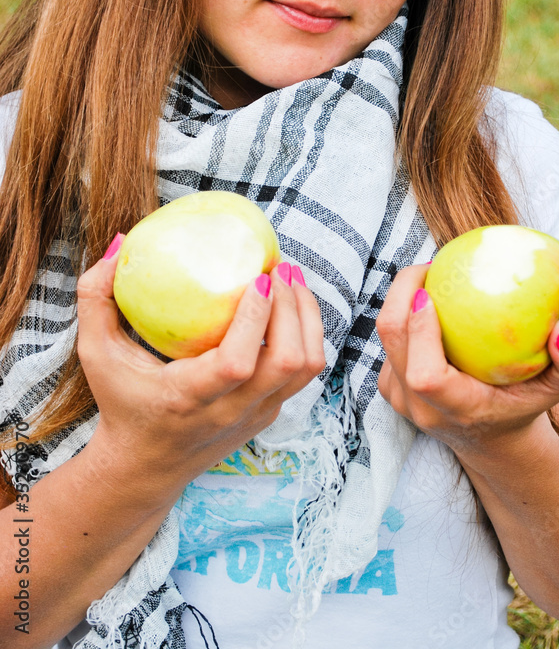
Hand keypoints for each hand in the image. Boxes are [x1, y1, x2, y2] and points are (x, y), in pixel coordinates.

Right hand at [76, 240, 325, 500]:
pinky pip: (303, 373)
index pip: (237, 363)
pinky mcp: (269, 414)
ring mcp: (255, 415)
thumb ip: (96, 300)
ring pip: (306, 368)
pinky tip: (290, 304)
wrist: (144, 468)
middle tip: (281, 267)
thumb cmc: (121, 403)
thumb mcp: (96, 355)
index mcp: (189, 398)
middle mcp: (230, 411)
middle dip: (293, 307)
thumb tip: (118, 244)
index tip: (260, 277)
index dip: (256, 318)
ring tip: (292, 280)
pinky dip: (306, 334)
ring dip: (307, 318)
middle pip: (287, 362)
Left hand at [376, 264, 558, 458]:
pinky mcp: (392, 388)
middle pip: (393, 341)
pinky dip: (403, 314)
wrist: (493, 440)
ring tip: (430, 274)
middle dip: (402, 292)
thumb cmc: (527, 405)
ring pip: (386, 338)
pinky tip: (427, 296)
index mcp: (458, 408)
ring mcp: (402, 401)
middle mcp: (422, 408)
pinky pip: (389, 342)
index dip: (419, 330)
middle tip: (431, 264)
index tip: (430, 292)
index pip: (425, 375)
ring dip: (400, 299)